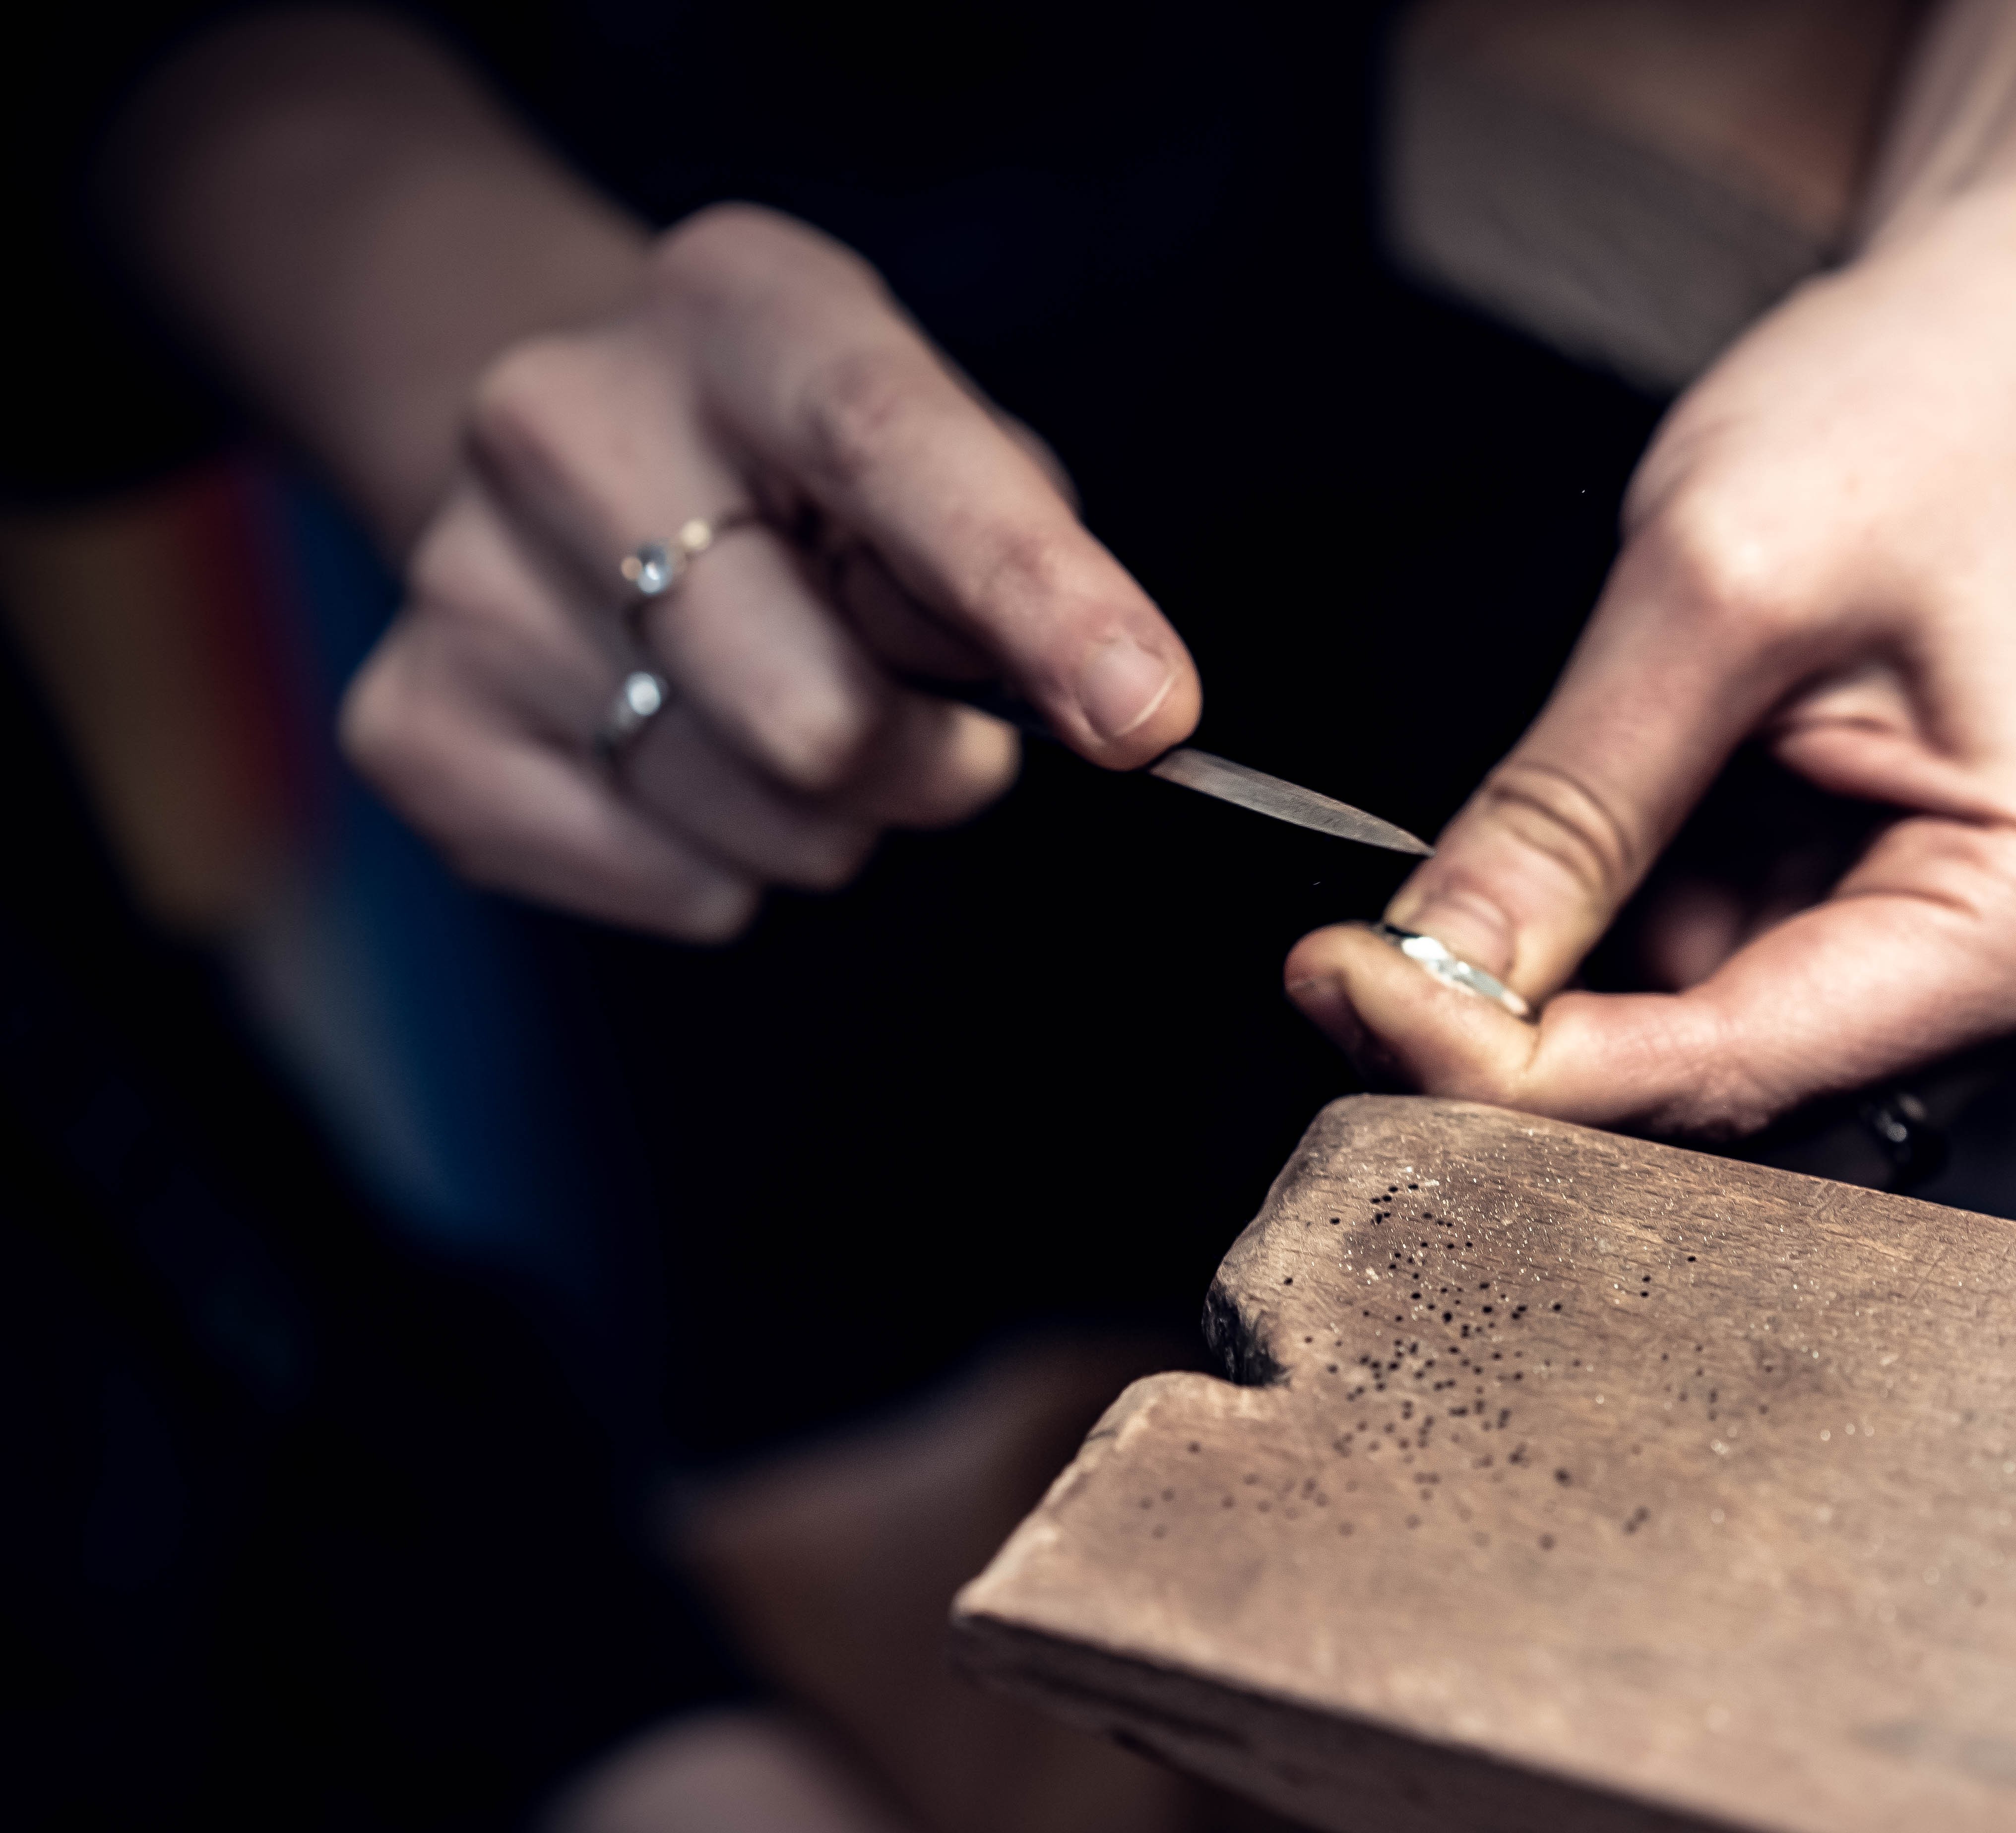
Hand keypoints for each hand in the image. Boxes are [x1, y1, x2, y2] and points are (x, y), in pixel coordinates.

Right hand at [342, 204, 1199, 937]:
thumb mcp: (942, 442)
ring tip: (786, 700)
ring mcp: (465, 581)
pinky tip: (688, 747)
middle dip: (929, 759)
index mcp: (736, 309)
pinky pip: (676, 887)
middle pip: (822, 717)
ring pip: (763, 824)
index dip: (1035, 596)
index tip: (1149, 716)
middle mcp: (563, 422)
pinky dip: (729, 858)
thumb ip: (1030, 559)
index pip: (895, 450)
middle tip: (923, 714)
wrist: (574, 444)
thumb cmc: (813, 464)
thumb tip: (1111, 709)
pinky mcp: (413, 728)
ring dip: (833, 811)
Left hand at [1284, 219, 2015, 1138]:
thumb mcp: (1718, 585)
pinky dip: (1600, 933)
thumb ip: (1571, 804)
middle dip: (1521, 1046)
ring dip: (1555, 987)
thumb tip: (1423, 972)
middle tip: (1347, 962)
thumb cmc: (1926, 413)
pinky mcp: (1864, 919)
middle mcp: (2012, 983)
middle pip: (1712, 1097)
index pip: (1730, 1074)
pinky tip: (1565, 843)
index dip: (1511, 1066)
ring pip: (1686, 1052)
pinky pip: (1698, 979)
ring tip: (1471, 865)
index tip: (1343, 986)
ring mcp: (1937, 960)